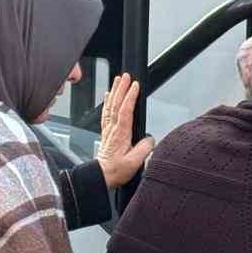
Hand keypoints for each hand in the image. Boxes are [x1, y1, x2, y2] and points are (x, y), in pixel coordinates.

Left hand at [97, 73, 153, 188]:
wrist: (101, 177)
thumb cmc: (116, 171)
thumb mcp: (134, 163)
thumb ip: (144, 149)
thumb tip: (150, 138)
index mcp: (121, 134)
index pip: (125, 111)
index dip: (130, 97)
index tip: (135, 86)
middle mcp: (113, 130)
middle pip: (116, 104)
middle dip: (121, 88)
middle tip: (126, 76)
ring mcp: (108, 130)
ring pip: (110, 106)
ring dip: (114, 91)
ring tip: (117, 79)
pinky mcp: (106, 132)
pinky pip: (106, 112)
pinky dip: (107, 101)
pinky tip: (107, 95)